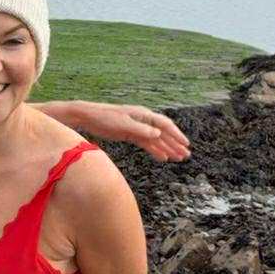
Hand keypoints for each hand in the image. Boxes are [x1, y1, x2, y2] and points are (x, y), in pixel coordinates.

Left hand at [75, 102, 190, 162]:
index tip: (186, 144)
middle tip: (186, 155)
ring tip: (178, 159)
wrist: (88, 117)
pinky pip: (146, 144)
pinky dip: (154, 150)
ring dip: (167, 148)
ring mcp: (137, 128)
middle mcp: (143, 120)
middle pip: (163, 133)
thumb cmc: (105, 117)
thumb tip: (159, 133)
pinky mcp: (130, 134)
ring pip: (156, 140)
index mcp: (143, 114)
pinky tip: (162, 158)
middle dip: (175, 144)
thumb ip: (141, 129)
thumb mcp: (123, 124)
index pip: (164, 124)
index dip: (176, 134)